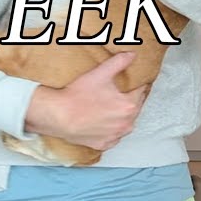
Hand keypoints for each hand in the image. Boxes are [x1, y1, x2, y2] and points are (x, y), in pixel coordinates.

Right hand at [24, 52, 147, 150]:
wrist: (59, 116)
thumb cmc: (78, 95)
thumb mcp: (100, 74)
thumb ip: (119, 62)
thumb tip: (132, 55)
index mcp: (129, 105)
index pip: (141, 91)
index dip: (137, 83)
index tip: (132, 81)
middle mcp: (126, 123)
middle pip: (135, 107)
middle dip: (130, 99)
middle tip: (120, 92)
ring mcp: (115, 136)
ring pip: (126, 123)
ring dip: (122, 116)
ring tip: (111, 106)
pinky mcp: (104, 144)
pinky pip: (113, 136)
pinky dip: (111, 129)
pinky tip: (103, 122)